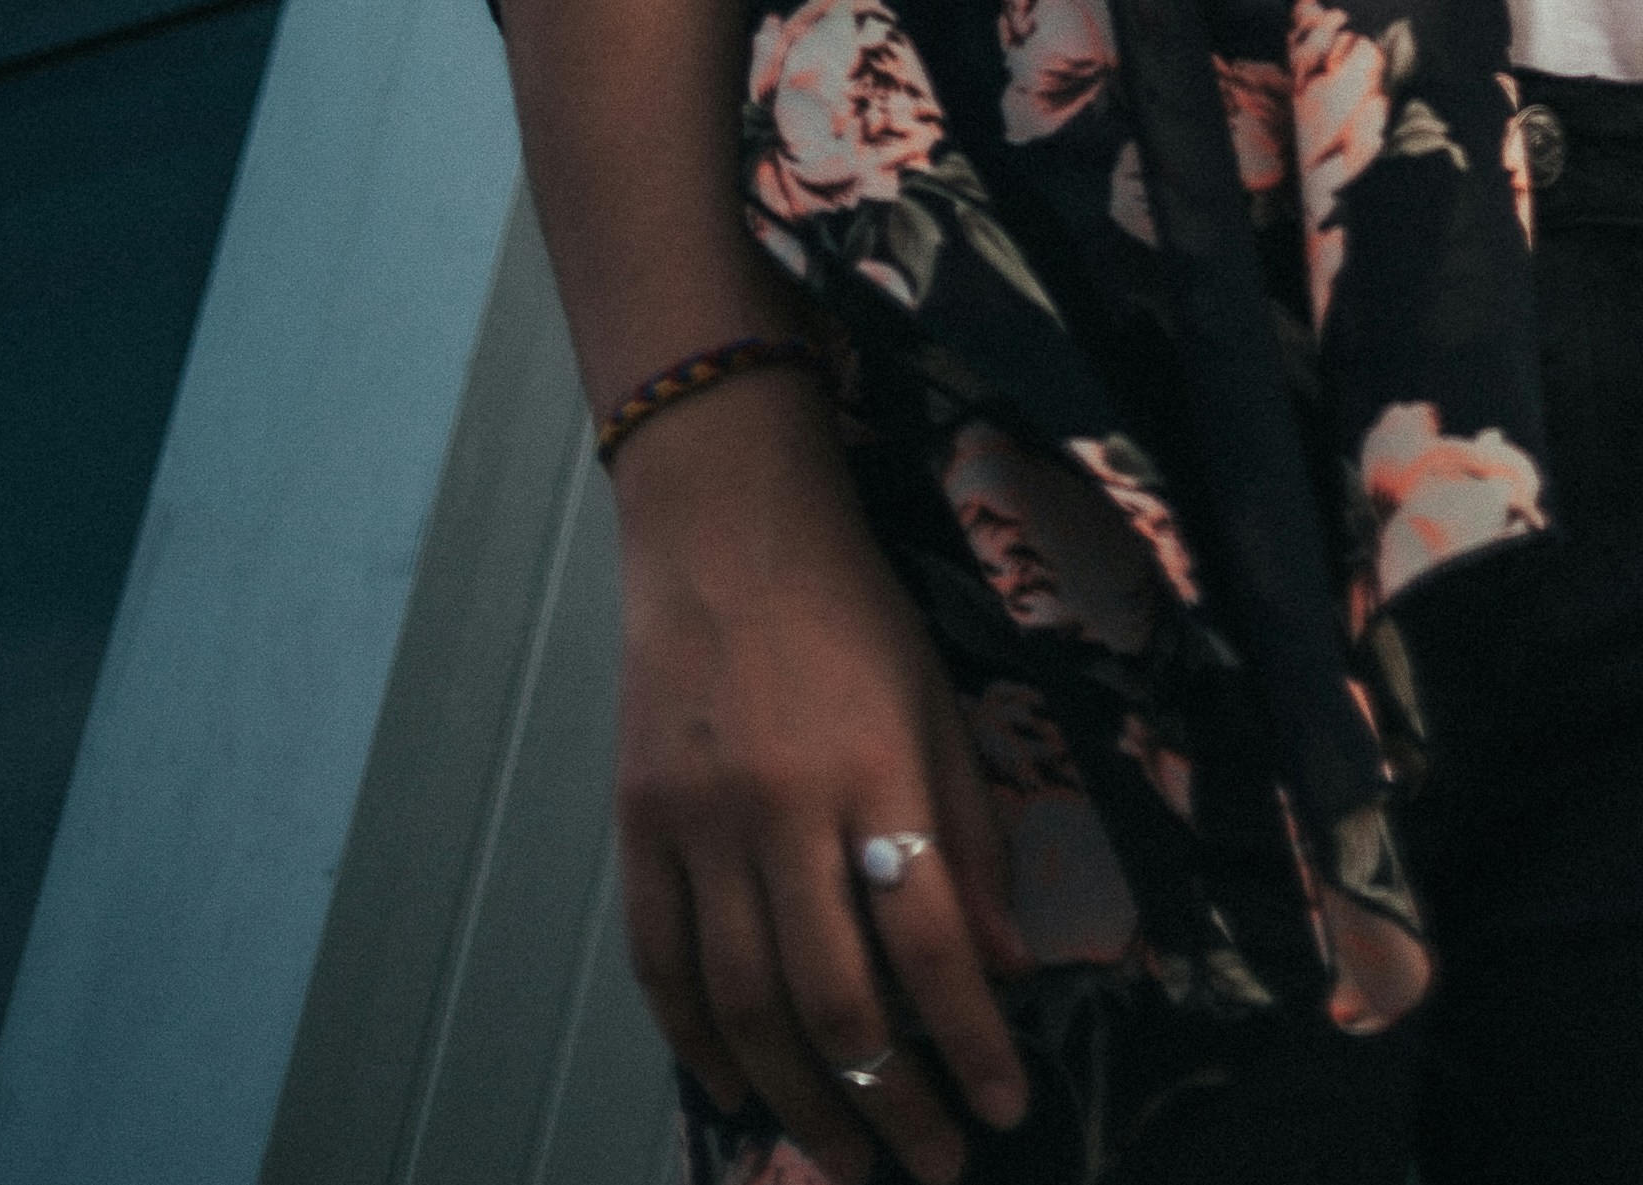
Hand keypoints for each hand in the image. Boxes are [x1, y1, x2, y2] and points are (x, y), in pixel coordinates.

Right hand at [612, 377, 1033, 1177]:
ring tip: (845, 1159)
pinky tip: (739, 1093)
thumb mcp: (936, 702)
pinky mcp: (636, 826)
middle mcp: (780, 808)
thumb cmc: (847, 606)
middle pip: (835, 997)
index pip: (930, 941)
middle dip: (891, 1102)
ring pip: (745, 1006)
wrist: (722, 522)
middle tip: (930, 1163)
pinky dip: (698, 1046)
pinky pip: (662, 967)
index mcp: (872, 769)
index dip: (970, 1042)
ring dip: (800, 1101)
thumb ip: (970, 837)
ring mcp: (696, 823)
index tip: (1003, 1108)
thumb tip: (1007, 969)